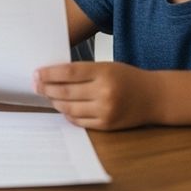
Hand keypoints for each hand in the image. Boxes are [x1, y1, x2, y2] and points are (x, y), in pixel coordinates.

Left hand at [34, 61, 156, 129]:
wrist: (155, 97)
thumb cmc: (128, 78)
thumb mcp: (107, 66)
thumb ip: (84, 70)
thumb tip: (53, 75)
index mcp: (104, 72)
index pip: (69, 72)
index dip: (49, 74)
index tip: (36, 73)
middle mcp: (104, 92)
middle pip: (66, 91)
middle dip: (46, 88)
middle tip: (35, 85)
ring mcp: (106, 111)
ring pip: (70, 108)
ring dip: (55, 102)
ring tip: (48, 96)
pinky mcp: (107, 125)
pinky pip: (80, 121)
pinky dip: (68, 114)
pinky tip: (63, 108)